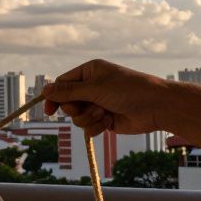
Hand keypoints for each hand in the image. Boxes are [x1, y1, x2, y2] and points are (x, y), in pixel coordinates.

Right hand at [43, 59, 171, 138]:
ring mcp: (98, 104)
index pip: (62, 84)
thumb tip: (44, 90)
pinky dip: (96, 127)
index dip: (54, 97)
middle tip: (89, 107)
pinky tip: (109, 123)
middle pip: (67, 103)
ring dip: (88, 119)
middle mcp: (92, 87)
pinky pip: (88, 128)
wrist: (156, 107)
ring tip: (104, 114)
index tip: (49, 111)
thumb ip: (68, 91)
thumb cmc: (128, 90)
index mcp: (89, 72)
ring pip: (77, 118)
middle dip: (76, 109)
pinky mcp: (104, 120)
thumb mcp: (94, 88)